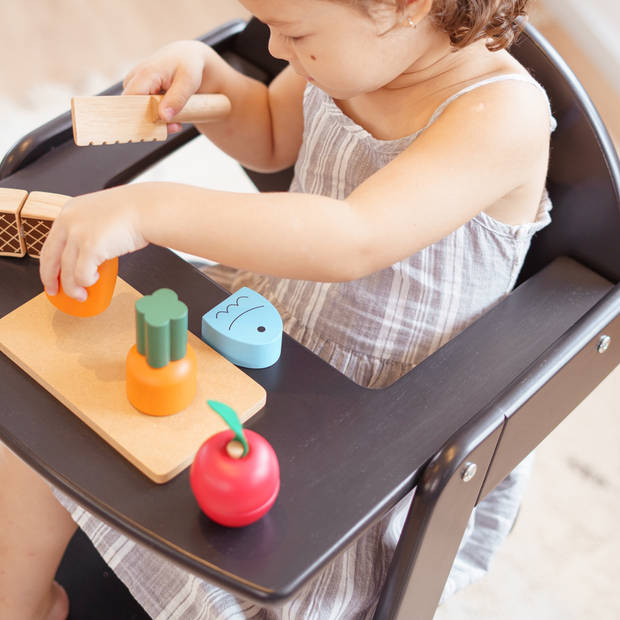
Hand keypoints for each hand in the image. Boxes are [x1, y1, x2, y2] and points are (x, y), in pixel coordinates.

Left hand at [40, 186, 147, 300]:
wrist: (148, 209)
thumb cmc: (134, 212)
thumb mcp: (100, 216)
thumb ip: (89, 230)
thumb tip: (87, 255)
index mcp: (69, 212)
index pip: (50, 243)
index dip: (48, 263)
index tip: (50, 274)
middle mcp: (69, 222)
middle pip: (50, 258)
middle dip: (50, 279)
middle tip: (54, 291)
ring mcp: (78, 235)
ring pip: (66, 271)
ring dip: (72, 288)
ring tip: (81, 295)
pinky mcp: (90, 248)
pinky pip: (82, 275)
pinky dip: (87, 282)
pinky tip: (95, 280)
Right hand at [122, 40, 223, 134]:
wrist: (185, 56)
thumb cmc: (188, 65)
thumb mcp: (189, 81)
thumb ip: (177, 99)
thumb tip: (163, 117)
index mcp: (145, 74)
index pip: (130, 102)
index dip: (138, 118)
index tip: (158, 127)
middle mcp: (133, 80)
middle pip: (132, 110)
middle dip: (153, 123)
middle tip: (176, 126)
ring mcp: (133, 86)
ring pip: (137, 113)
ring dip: (157, 122)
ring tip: (177, 122)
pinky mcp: (137, 93)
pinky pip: (142, 112)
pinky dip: (157, 118)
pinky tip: (172, 117)